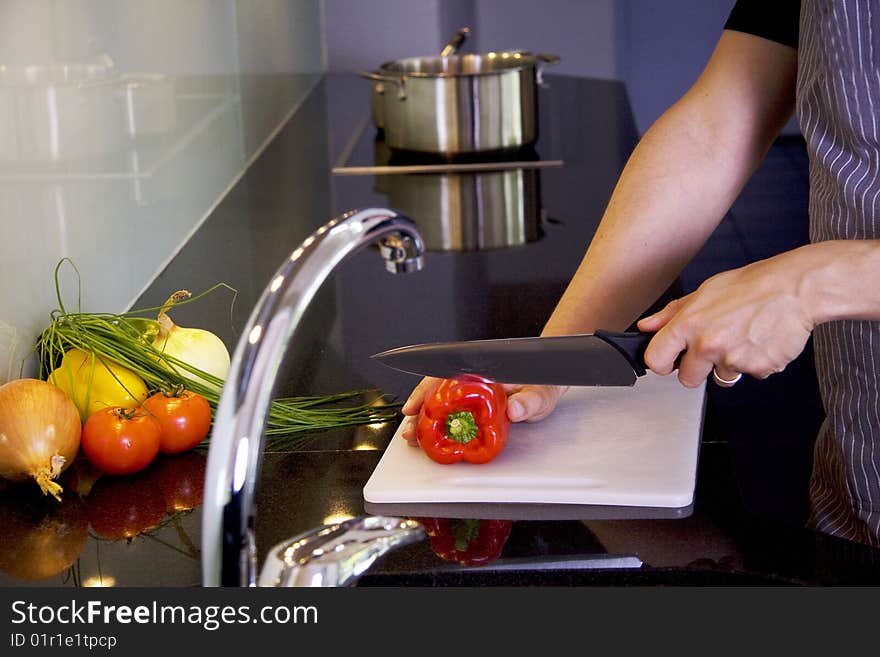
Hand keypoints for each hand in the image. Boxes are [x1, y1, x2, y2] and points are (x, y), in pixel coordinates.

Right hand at [400, 377, 567, 444]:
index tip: (414, 408)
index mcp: (483, 371)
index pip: (446, 376)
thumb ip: (530, 400)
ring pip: (441, 400)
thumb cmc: (543, 384)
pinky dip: (438, 421)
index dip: (426, 391)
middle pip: (437, 390)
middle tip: (409, 432)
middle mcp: (472, 379)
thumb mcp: (541, 394)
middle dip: (419, 410)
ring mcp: (472, 391)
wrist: (548, 381)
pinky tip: (429, 434)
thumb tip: (515, 408)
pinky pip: (451, 409)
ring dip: (425, 418)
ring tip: (413, 437)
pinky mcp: (474, 404)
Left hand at [637, 251, 814, 386]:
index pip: (656, 360)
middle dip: (698, 368)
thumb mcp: (704, 292)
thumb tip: (646, 326)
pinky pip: (749, 374)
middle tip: (715, 345)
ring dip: (729, 364)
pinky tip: (760, 340)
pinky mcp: (758, 368)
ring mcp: (733, 359)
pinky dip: (754, 362)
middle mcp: (708, 344)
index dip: (662, 362)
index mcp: (689, 324)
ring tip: (742, 336)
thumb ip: (671, 314)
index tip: (670, 360)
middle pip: (687, 379)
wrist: (796, 289)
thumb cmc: (751, 286)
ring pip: (721, 378)